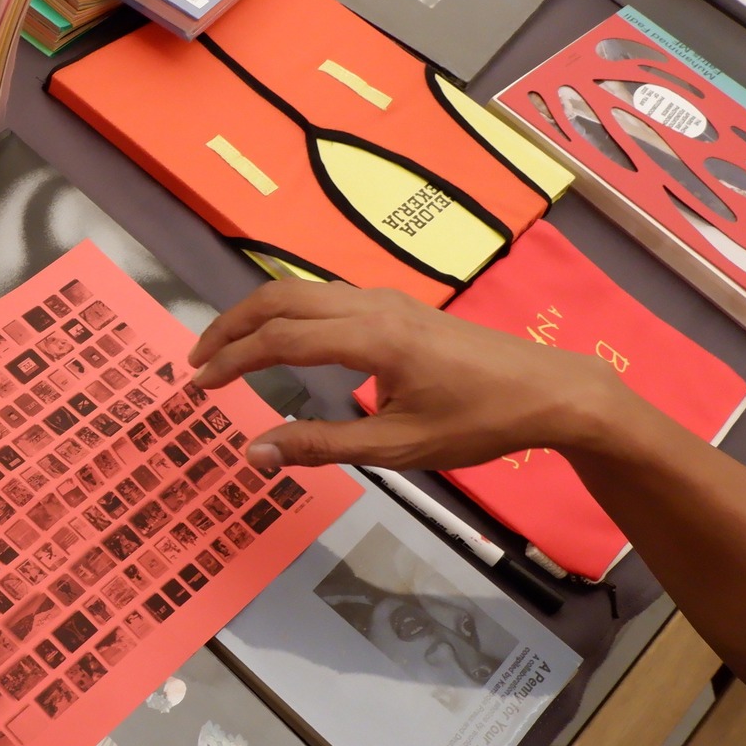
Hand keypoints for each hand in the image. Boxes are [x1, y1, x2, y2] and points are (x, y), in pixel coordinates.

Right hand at [186, 282, 637, 473]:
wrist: (548, 390)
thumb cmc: (478, 423)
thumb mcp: (397, 448)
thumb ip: (322, 447)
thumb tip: (255, 454)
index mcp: (370, 339)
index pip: (280, 339)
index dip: (232, 360)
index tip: (199, 385)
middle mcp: (371, 306)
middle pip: (280, 298)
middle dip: (230, 326)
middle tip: (196, 363)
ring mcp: (385, 300)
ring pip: (300, 290)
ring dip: (256, 315)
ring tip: (226, 350)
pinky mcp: (395, 306)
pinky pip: (323, 297)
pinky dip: (285, 313)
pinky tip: (279, 342)